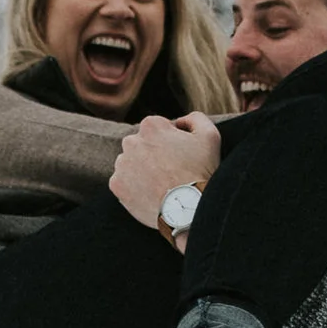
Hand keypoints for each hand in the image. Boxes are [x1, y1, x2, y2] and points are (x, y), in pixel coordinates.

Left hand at [108, 111, 221, 231]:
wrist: (188, 208)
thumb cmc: (201, 171)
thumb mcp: (210, 135)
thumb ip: (195, 118)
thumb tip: (180, 121)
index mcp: (151, 125)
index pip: (158, 129)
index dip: (171, 142)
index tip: (181, 156)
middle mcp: (131, 141)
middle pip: (142, 144)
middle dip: (154, 154)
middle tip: (172, 171)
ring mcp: (122, 164)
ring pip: (131, 163)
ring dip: (142, 169)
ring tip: (162, 184)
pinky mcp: (116, 185)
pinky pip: (124, 182)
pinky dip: (134, 187)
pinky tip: (151, 193)